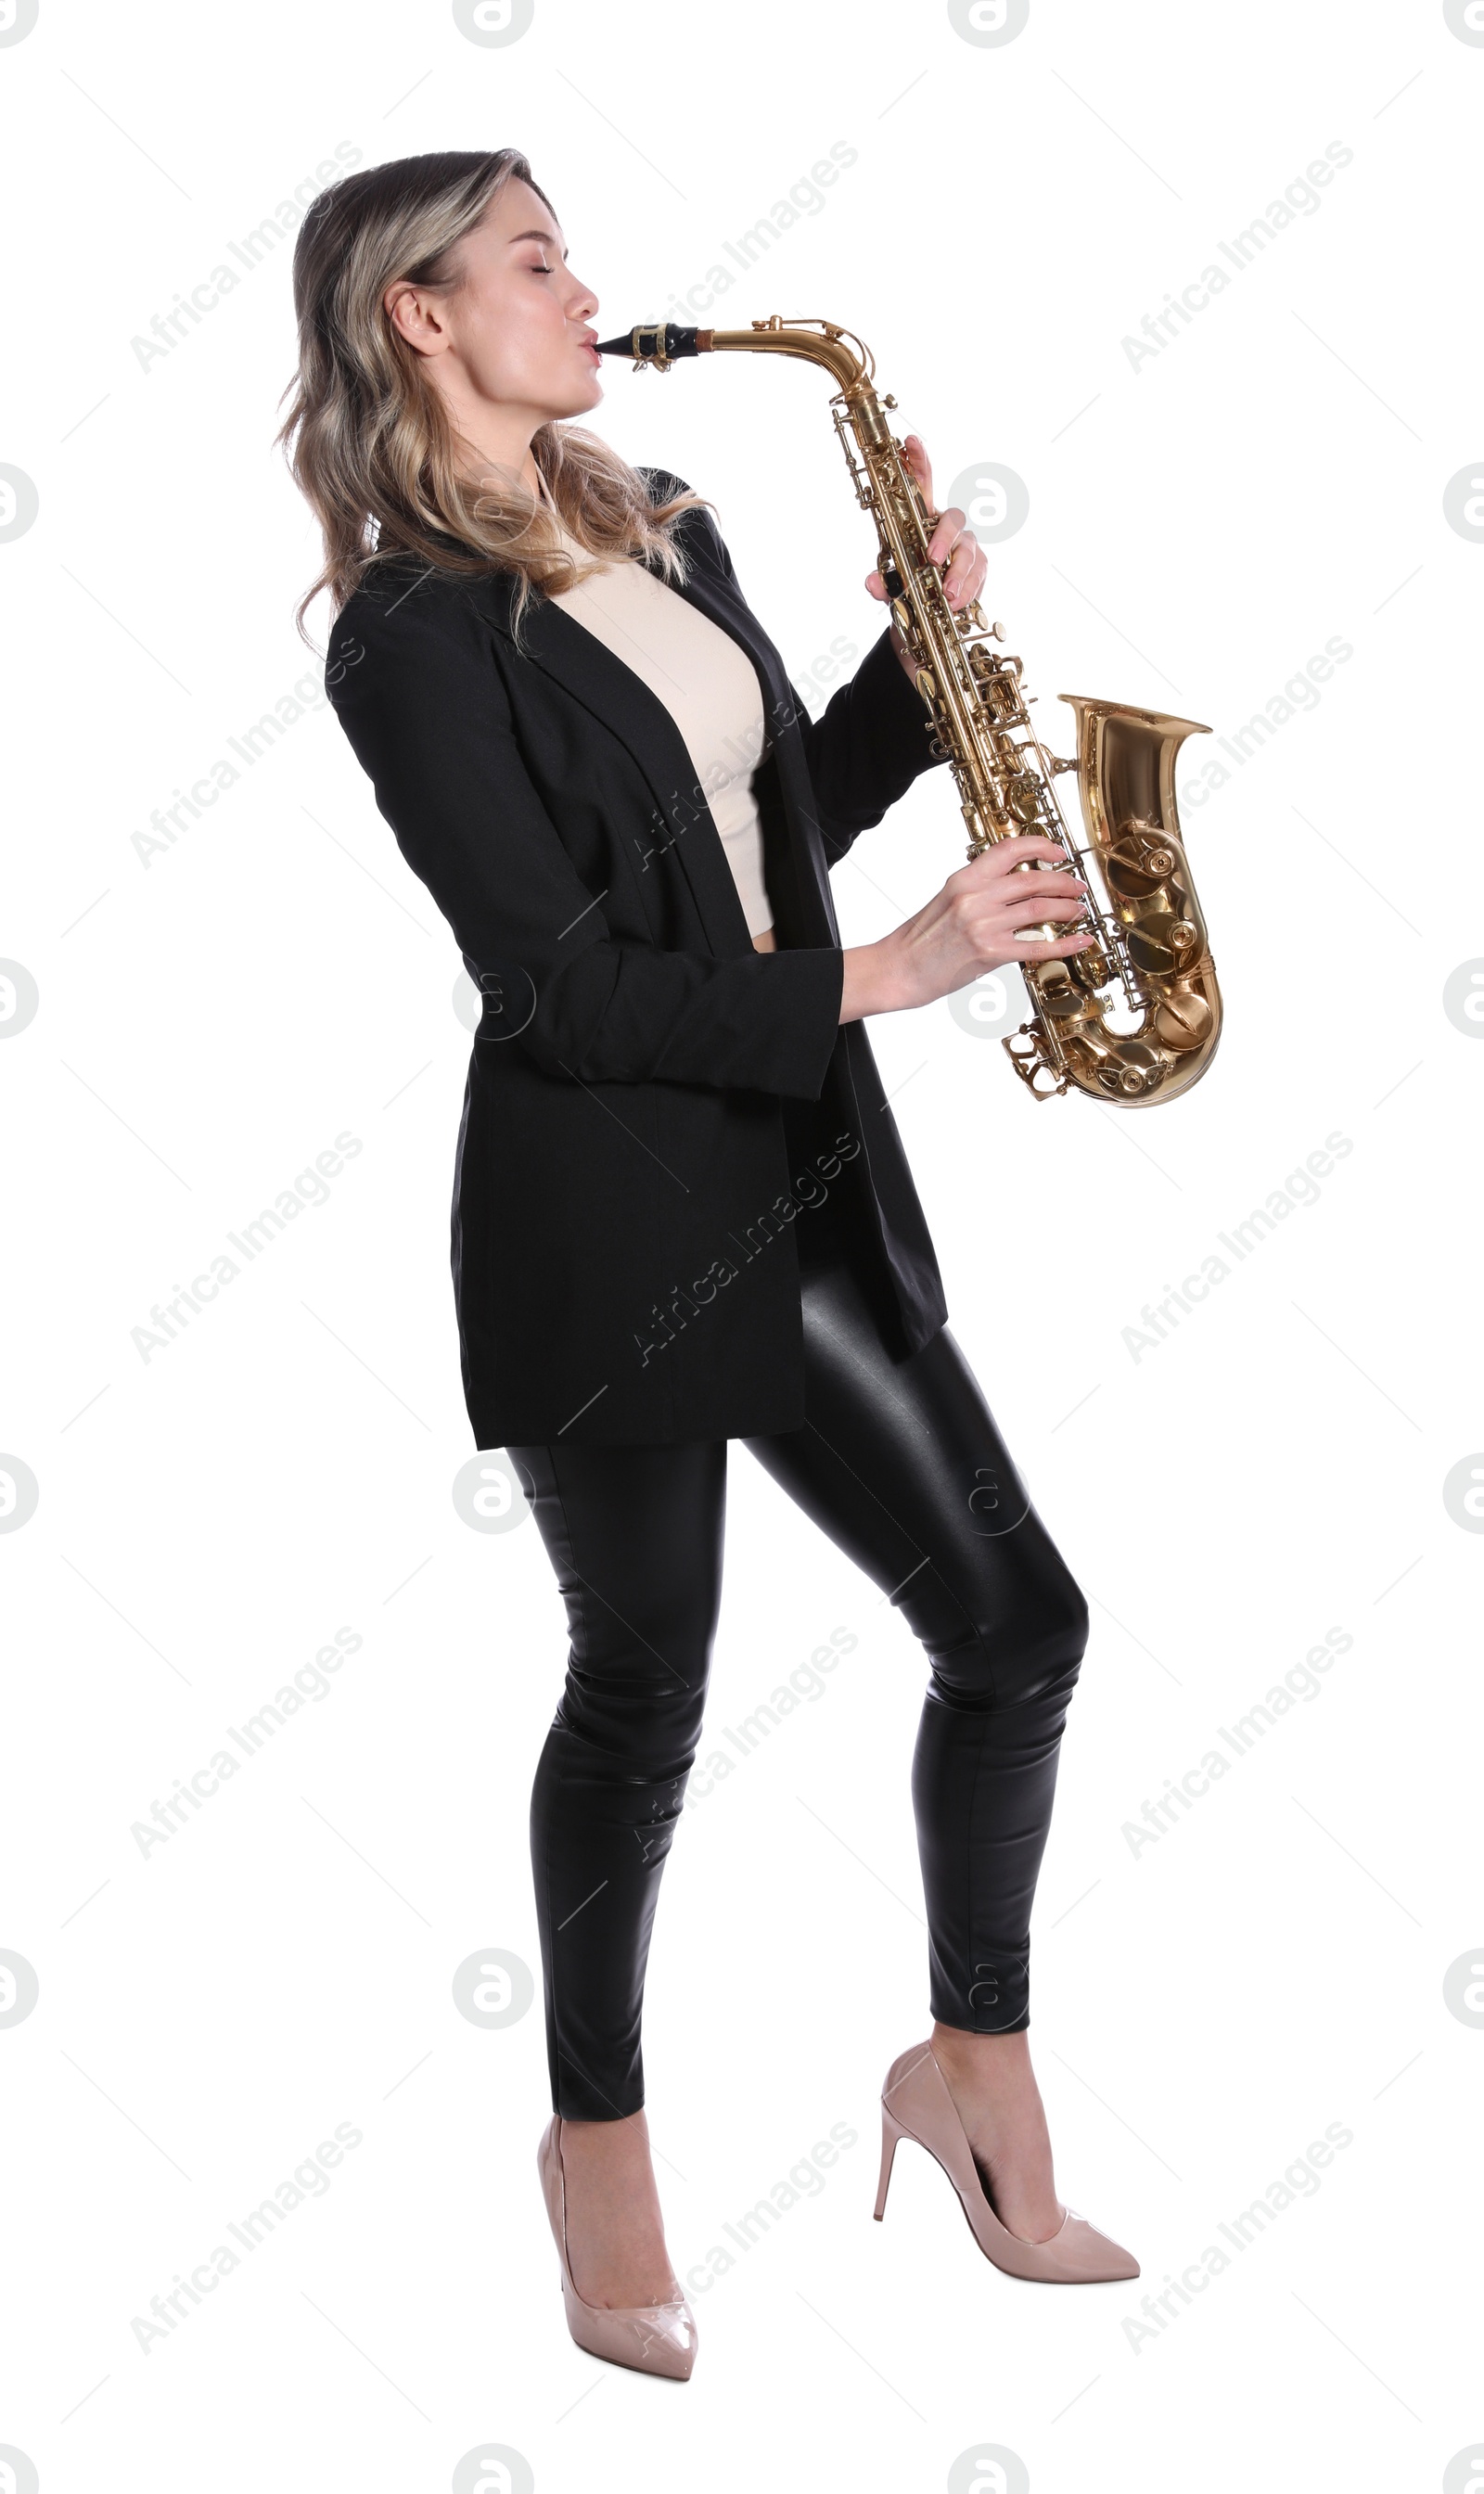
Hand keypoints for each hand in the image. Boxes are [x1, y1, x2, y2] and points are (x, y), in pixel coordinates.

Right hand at [839, 835, 1094, 1022]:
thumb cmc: (920, 939)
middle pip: (1034, 880)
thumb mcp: (947, 899)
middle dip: (1064, 881)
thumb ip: (979, 888)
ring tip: (1077, 910)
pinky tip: (1080, 941)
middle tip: (1077, 886)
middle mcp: (975, 897)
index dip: (1040, 845)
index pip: (1009, 849)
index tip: (1057, 851)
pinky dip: (1065, 944)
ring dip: (1067, 908)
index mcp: (964, 879)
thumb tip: (1013, 884)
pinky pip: (1037, 946)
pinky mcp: (990, 953)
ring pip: (1040, 909)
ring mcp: (984, 925)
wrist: (899, 969)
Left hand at [864, 433, 986, 680]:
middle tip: (931, 560)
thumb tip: (872, 582)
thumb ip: (881, 584)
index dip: (918, 461)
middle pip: (953, 518)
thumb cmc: (907, 590)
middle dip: (943, 538)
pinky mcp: (979, 569)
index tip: (910, 441)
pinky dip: (967, 591)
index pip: (922, 484)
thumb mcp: (889, 588)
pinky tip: (956, 603)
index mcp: (921, 521)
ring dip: (958, 573)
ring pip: (970, 550)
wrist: (925, 622)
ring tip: (947, 596)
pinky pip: (978, 575)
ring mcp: (965, 548)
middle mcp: (946, 529)